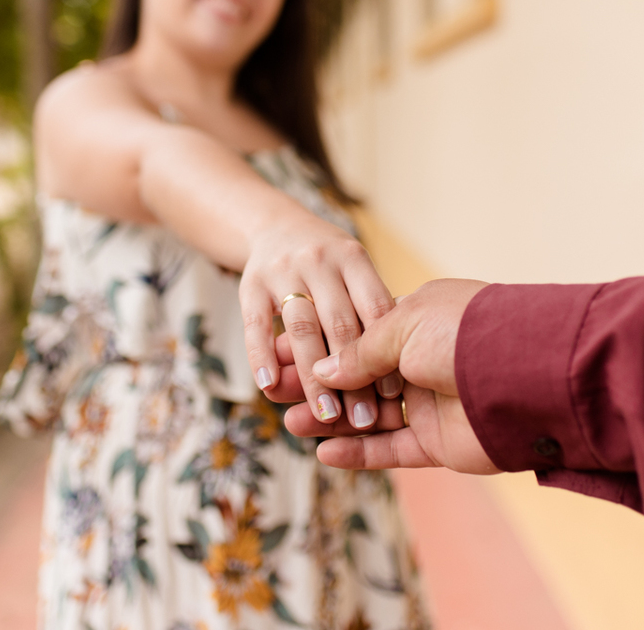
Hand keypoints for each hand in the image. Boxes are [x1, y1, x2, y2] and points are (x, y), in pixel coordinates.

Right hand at [240, 214, 394, 431]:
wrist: (274, 225)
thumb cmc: (327, 263)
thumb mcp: (353, 269)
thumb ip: (369, 307)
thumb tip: (393, 371)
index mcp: (353, 258)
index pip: (373, 308)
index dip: (384, 350)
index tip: (393, 394)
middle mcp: (319, 260)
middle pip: (339, 324)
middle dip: (354, 376)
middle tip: (363, 418)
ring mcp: (283, 271)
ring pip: (302, 330)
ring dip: (314, 377)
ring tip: (325, 416)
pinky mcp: (250, 284)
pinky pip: (256, 325)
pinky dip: (261, 357)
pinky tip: (269, 386)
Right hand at [283, 278, 499, 474]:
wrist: (524, 375)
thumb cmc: (465, 333)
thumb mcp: (402, 326)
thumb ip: (359, 350)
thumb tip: (323, 370)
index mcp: (418, 322)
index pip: (357, 337)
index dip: (319, 345)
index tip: (279, 352)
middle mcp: (424, 361)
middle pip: (358, 378)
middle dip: (316, 383)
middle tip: (276, 391)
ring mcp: (431, 403)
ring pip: (369, 416)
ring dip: (329, 419)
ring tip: (290, 421)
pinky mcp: (439, 443)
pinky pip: (390, 450)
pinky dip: (358, 452)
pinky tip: (323, 451)